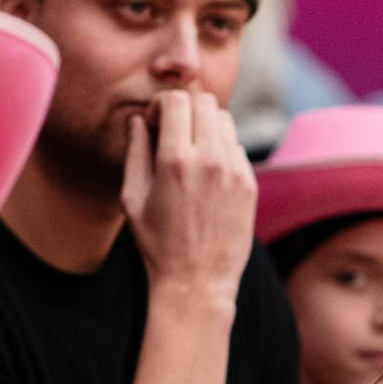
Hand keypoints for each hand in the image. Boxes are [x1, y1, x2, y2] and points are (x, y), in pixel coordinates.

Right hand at [122, 89, 256, 308]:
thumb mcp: (133, 198)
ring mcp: (235, 172)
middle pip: (204, 102)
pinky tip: (207, 173)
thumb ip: (134, 152)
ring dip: (205, 125)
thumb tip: (137, 119)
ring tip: (191, 149)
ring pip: (224, 120)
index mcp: (175, 161)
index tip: (154, 121)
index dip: (161, 104)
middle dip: (185, 108)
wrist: (197, 283)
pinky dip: (221, 149)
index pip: (176, 100)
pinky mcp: (250, 185)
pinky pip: (236, 147)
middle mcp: (210, 160)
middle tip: (173, 129)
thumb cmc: (157, 244)